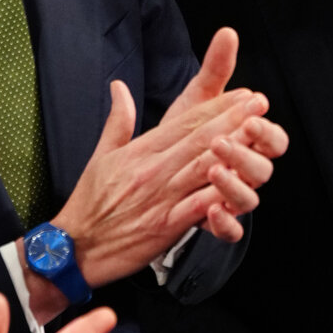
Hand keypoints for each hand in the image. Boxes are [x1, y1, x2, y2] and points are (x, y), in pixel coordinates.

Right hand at [29, 28, 287, 320]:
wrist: (72, 246)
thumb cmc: (88, 202)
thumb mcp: (100, 155)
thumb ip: (118, 120)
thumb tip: (119, 86)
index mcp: (140, 151)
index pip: (184, 123)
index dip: (215, 107)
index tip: (240, 94)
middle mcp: (152, 171)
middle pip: (199, 140)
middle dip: (232, 119)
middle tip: (259, 103)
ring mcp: (160, 198)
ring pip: (202, 168)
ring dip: (233, 150)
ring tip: (257, 134)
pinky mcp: (164, 226)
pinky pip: (196, 208)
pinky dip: (217, 195)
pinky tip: (239, 185)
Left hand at [155, 28, 288, 245]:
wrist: (144, 185)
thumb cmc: (178, 141)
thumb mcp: (194, 104)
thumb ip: (214, 72)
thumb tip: (227, 33)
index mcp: (244, 145)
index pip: (271, 137)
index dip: (266, 128)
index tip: (254, 111)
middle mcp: (243, 173)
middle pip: (264, 167)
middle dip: (248, 153)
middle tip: (223, 140)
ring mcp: (230, 200)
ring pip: (250, 199)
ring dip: (235, 185)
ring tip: (213, 170)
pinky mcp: (213, 223)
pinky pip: (229, 230)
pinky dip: (224, 223)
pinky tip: (210, 211)